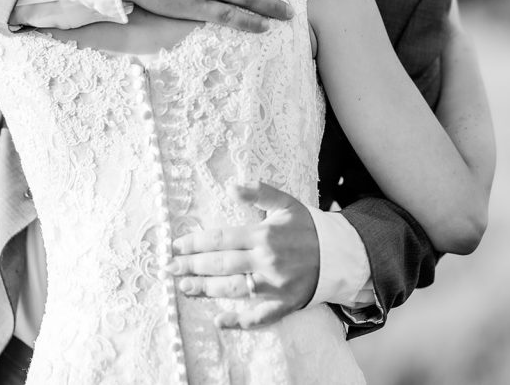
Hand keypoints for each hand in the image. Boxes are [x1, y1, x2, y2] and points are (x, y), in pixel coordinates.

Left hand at [168, 181, 319, 328]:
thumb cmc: (309, 227)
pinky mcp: (283, 304)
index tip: (176, 245)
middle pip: (220, 265)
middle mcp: (266, 261)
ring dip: (205, 290)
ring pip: (232, 289)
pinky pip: (258, 317)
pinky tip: (219, 322)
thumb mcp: (286, 203)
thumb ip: (259, 193)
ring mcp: (274, 286)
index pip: (220, 239)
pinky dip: (238, 321)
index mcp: (263, 236)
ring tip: (184, 288)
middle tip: (170, 268)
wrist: (340, 254)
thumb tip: (232, 188)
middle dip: (191, 266)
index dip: (195, 243)